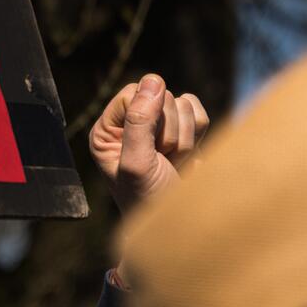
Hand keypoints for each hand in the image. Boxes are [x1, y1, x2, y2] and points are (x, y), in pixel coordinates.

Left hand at [87, 74, 209, 211]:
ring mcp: (156, 126)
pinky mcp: (181, 130)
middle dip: (170, 134)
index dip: (151, 118)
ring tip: (173, 164)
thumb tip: (153, 80)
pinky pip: (197, 111)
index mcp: (107, 130)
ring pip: (182, 104)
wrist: (179, 226)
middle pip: (162, 97)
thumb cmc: (149, 201)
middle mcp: (128, 124)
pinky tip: (185, 159)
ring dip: (185, 139)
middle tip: (163, 162)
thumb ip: (140, 122)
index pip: (135, 92)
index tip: (151, 150)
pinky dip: (198, 135)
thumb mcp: (138, 163)